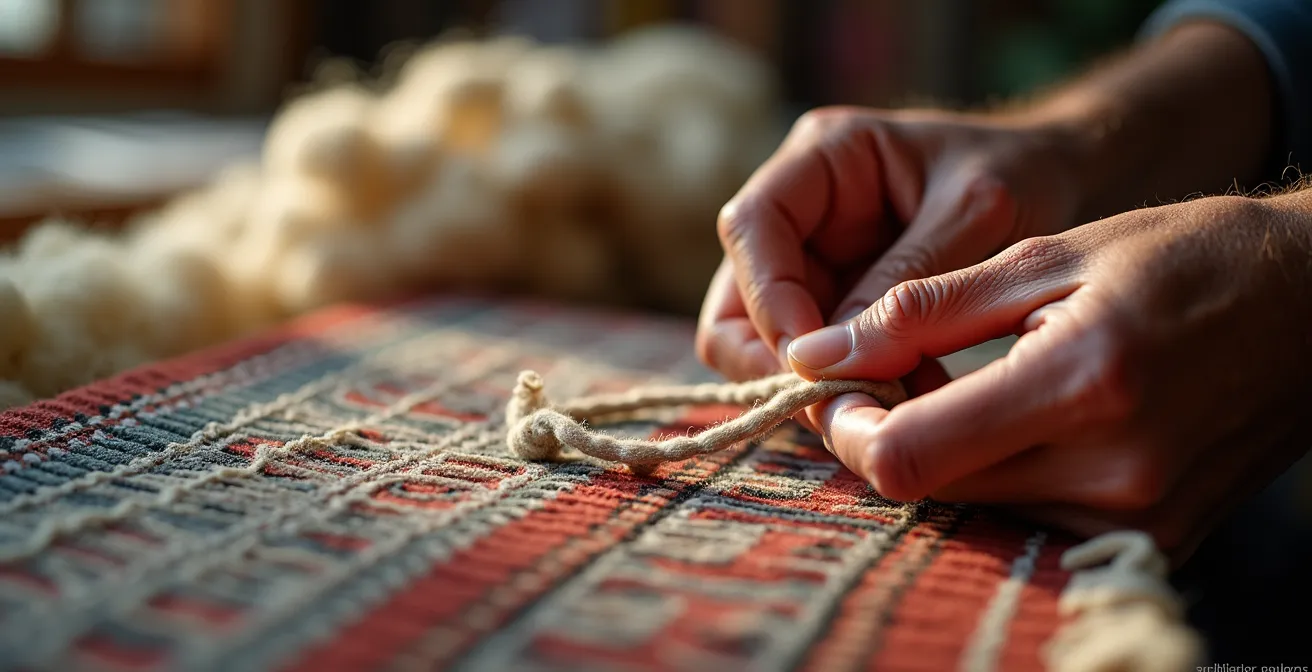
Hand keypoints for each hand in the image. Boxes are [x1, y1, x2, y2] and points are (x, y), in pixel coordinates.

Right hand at [695, 106, 1089, 383]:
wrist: (1065, 178)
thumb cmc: (1026, 173)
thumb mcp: (978, 213)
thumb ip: (907, 280)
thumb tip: (833, 357)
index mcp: (823, 156)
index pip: (750, 227)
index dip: (768, 298)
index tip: (812, 361)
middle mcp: (800, 207)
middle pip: (738, 296)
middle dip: (774, 356)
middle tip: (834, 404)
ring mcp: (811, 260)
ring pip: (760, 340)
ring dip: (804, 382)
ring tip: (874, 409)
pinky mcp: (834, 305)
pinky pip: (809, 359)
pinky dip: (839, 388)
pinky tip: (892, 403)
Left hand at [787, 193, 1311, 561]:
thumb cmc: (1184, 258)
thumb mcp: (1049, 255)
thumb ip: (923, 311)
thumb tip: (818, 351)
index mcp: (1080, 384)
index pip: (906, 456)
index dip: (846, 427)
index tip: (838, 386)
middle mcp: (1113, 472)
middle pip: (932, 490)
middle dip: (888, 437)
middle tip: (886, 379)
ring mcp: (1137, 519)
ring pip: (978, 510)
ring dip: (947, 458)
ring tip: (964, 390)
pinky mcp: (1154, 540)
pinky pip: (1033, 521)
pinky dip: (1002, 477)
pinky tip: (1016, 422)